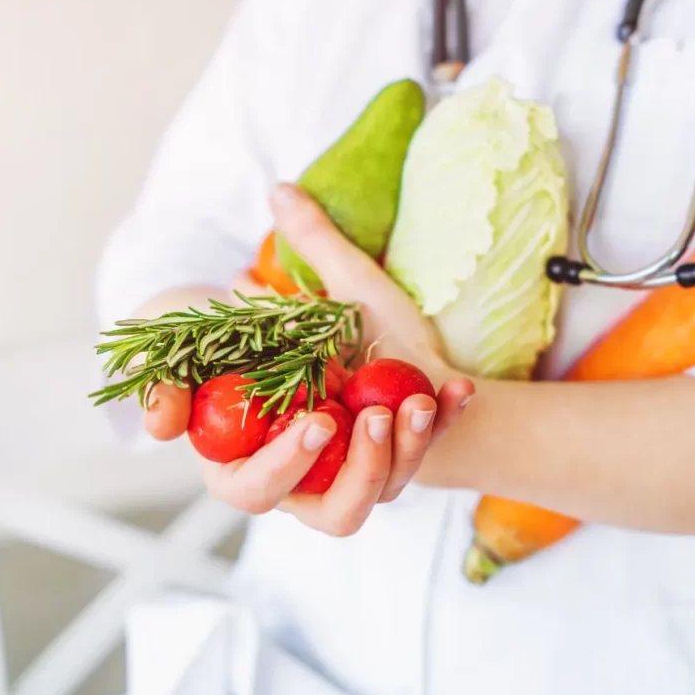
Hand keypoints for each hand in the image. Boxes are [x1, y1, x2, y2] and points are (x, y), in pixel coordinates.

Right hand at [143, 185, 474, 534]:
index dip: (260, 457)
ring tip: (409, 403)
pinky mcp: (397, 477)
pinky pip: (414, 468)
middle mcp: (297, 470)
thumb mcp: (348, 286)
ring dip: (388, 455)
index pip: (236, 471)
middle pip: (280, 501)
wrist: (430, 370)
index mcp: (259, 431)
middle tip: (353, 418)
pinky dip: (440, 427)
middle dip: (315, 465)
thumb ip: (312, 244)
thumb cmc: (373, 333)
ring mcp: (348, 482)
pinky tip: (458, 389)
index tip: (303, 416)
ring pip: (356, 505)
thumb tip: (281, 189)